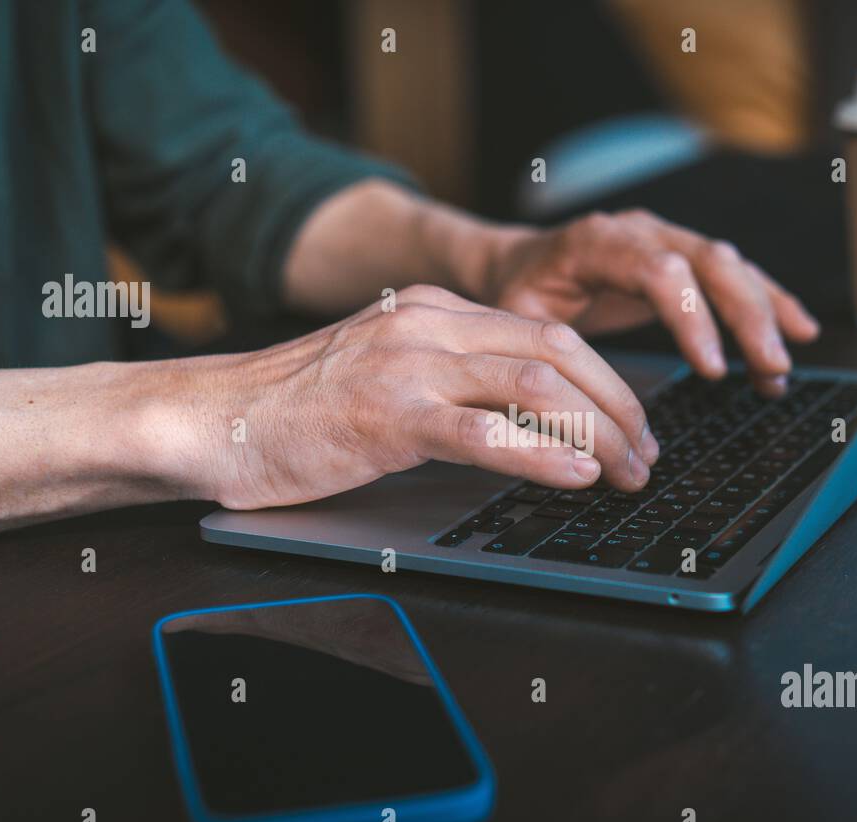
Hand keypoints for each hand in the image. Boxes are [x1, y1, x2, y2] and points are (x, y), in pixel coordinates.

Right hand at [183, 285, 659, 509]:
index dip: (606, 381)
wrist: (211, 419)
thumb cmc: (296, 411)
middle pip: (558, 351)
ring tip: (626, 472)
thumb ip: (451, 384)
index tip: (633, 425)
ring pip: (534, 385)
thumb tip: (527, 425)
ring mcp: (408, 366)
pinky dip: (541, 454)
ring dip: (596, 433)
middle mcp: (427, 325)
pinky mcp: (387, 416)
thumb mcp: (386, 377)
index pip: (546, 333)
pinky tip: (576, 476)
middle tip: (646, 455)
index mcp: (431, 311)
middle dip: (619, 407)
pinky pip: (483, 431)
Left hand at [482, 208, 819, 395]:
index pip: (660, 271)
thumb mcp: (520, 324)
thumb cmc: (518, 296)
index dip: (693, 318)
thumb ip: (551, 356)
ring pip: (731, 266)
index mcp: (597, 242)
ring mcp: (667, 238)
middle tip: (770, 368)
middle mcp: (641, 230)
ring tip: (779, 369)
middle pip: (710, 262)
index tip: (712, 369)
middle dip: (748, 317)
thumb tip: (580, 413)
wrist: (517, 263)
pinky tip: (799, 331)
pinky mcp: (685, 256)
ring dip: (764, 316)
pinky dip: (769, 301)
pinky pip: (735, 274)